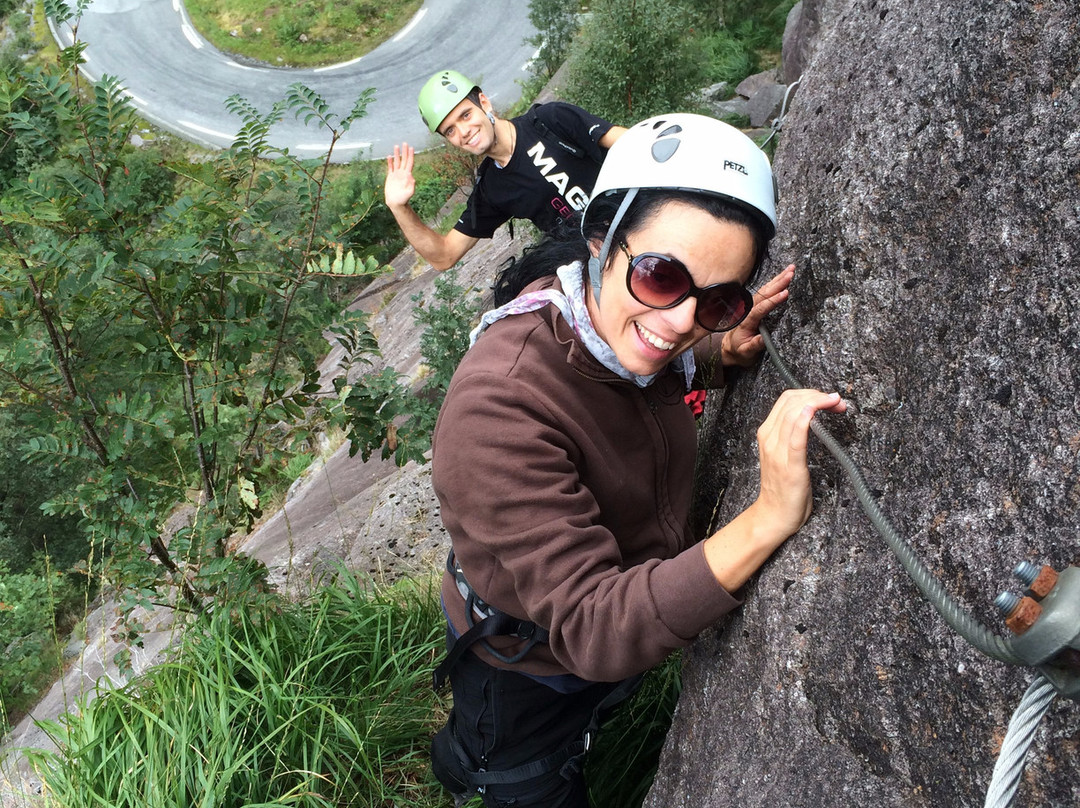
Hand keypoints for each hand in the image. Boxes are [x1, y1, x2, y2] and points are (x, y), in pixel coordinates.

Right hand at [384, 143, 415, 208]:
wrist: (396, 203)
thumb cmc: (403, 199)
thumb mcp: (409, 193)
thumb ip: (411, 185)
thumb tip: (411, 176)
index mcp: (407, 175)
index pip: (409, 163)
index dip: (410, 155)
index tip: (411, 148)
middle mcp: (402, 173)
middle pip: (404, 160)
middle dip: (404, 152)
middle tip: (405, 143)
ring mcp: (396, 175)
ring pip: (397, 162)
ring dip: (397, 154)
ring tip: (396, 146)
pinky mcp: (390, 177)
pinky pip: (390, 167)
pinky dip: (390, 162)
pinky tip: (389, 156)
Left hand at [720, 263, 794, 366]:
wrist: (730, 348)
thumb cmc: (740, 351)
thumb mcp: (746, 352)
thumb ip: (754, 345)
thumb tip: (762, 339)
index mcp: (747, 321)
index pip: (761, 309)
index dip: (773, 301)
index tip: (785, 293)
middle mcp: (749, 311)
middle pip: (764, 294)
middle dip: (778, 283)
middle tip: (791, 273)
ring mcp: (752, 306)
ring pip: (765, 290)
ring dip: (778, 279)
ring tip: (791, 269)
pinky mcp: (756, 306)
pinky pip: (765, 292)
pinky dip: (774, 282)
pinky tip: (783, 275)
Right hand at [753, 388, 846, 540]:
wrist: (773, 514)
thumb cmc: (783, 486)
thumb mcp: (784, 453)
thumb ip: (793, 434)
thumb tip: (811, 416)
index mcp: (767, 433)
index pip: (787, 399)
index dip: (811, 393)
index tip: (829, 399)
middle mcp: (769, 439)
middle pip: (791, 401)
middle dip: (817, 395)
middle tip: (837, 402)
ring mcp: (778, 452)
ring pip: (793, 413)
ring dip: (818, 402)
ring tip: (836, 404)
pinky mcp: (790, 466)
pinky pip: (795, 438)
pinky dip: (803, 420)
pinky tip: (813, 412)